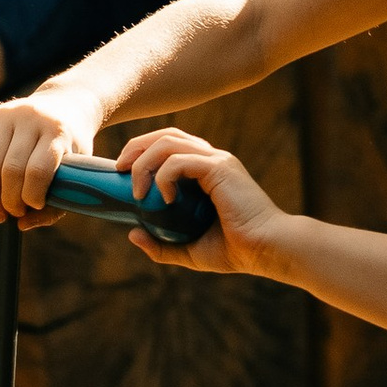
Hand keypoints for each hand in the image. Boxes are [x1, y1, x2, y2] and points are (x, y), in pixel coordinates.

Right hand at [0, 90, 106, 222]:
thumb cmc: (70, 146)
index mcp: (57, 132)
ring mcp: (8, 115)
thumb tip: (22, 224)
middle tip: (13, 213)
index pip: (37, 170)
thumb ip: (55, 203)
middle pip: (11, 169)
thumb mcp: (75, 170)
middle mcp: (31, 119)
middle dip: (9, 200)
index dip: (32, 196)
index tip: (34, 206)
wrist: (67, 104)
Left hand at [115, 126, 286, 278]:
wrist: (268, 250)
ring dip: (143, 161)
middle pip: (164, 135)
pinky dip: (165, 175)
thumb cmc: (237, 250)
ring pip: (168, 141)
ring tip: (137, 190)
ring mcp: (216, 161)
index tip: (122, 174)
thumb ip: (161, 245)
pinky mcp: (220, 168)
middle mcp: (211, 160)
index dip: (141, 152)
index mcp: (206, 172)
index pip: (169, 145)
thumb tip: (132, 233)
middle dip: (135, 147)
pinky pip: (180, 160)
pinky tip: (164, 198)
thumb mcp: (190, 251)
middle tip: (118, 171)